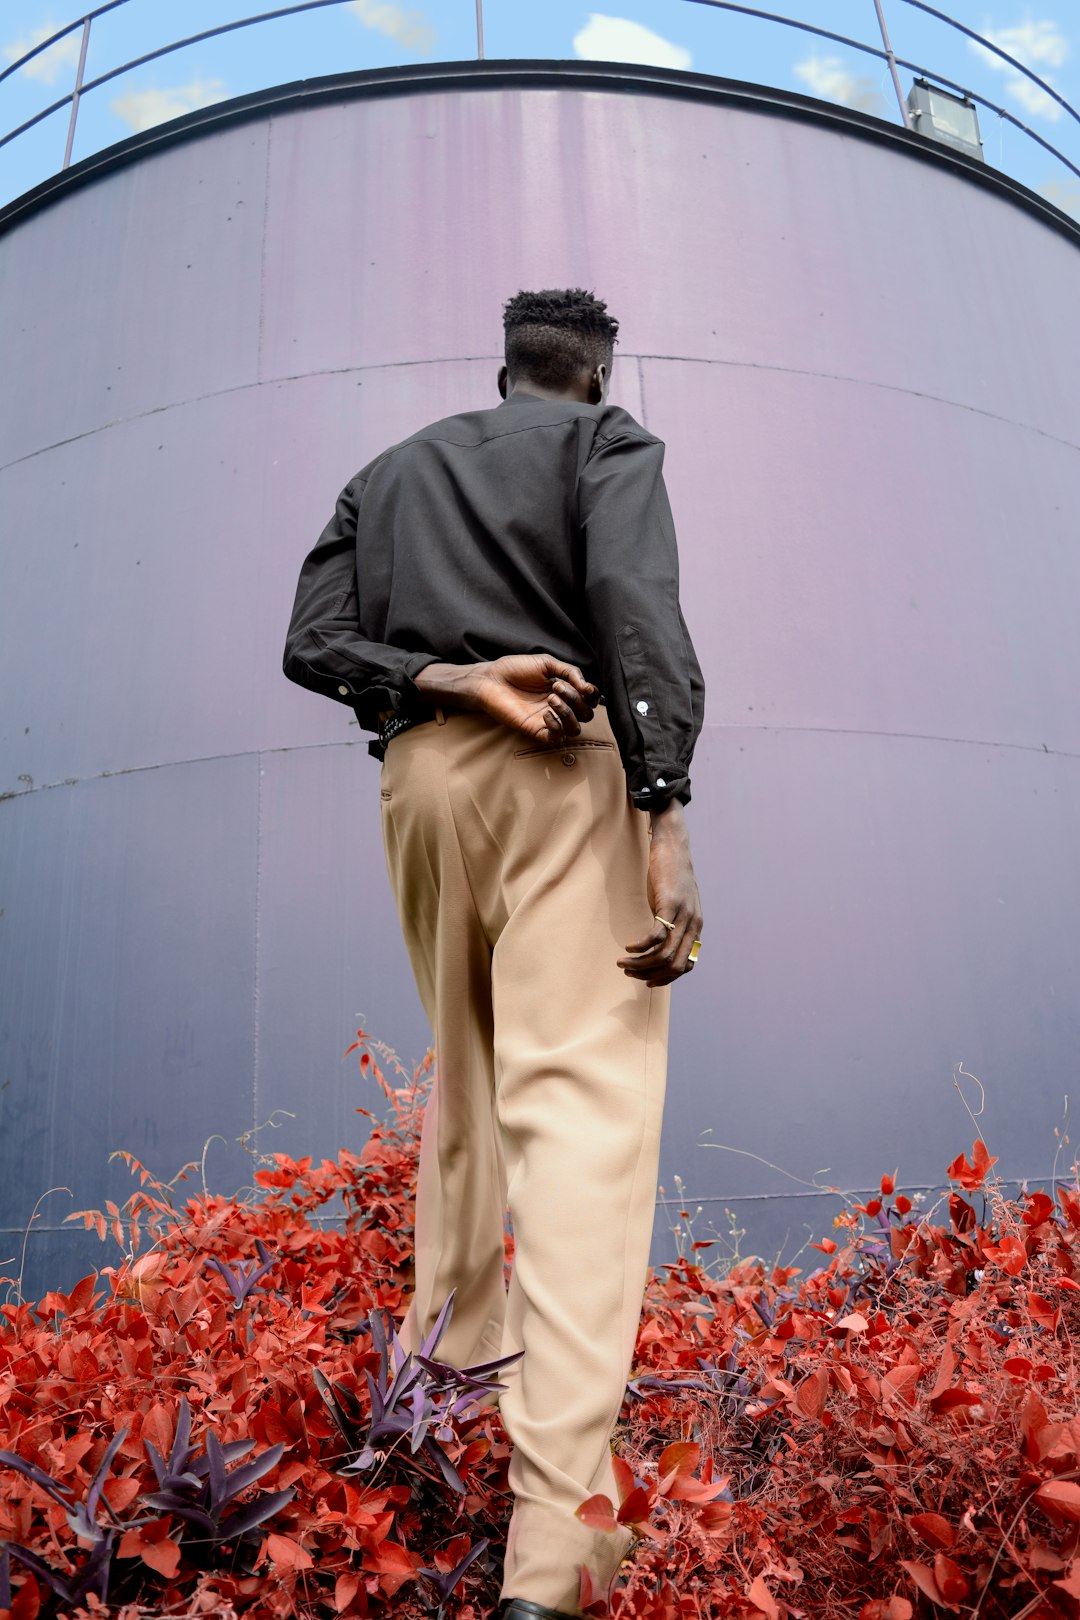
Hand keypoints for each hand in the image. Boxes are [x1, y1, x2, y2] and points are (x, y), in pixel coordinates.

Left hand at [415, 655, 597, 741]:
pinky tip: (545, 713)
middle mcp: (560, 707)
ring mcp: (548, 720)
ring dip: (568, 713)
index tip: (584, 687)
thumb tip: (587, 687)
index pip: (590, 700)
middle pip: (586, 714)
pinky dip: (556, 727)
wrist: (490, 679)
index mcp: (565, 691)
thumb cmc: (515, 669)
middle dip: (576, 700)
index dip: (593, 695)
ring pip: (575, 729)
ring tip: (550, 699)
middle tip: (556, 687)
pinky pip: (556, 738)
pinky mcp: (535, 730)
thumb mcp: (546, 663)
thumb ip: (569, 671)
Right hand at [618, 801, 701, 987]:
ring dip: (640, 964)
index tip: (647, 980)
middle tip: (630, 974)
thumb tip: (659, 943)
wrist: (674, 846)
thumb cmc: (671, 876)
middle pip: (674, 965)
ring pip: (663, 954)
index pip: (685, 966)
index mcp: (696, 929)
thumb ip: (673, 924)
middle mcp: (693, 925)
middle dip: (650, 975)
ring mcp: (682, 915)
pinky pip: (655, 936)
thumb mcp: (677, 905)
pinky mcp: (669, 904)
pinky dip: (640, 947)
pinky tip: (628, 946)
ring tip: (623, 963)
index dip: (665, 978)